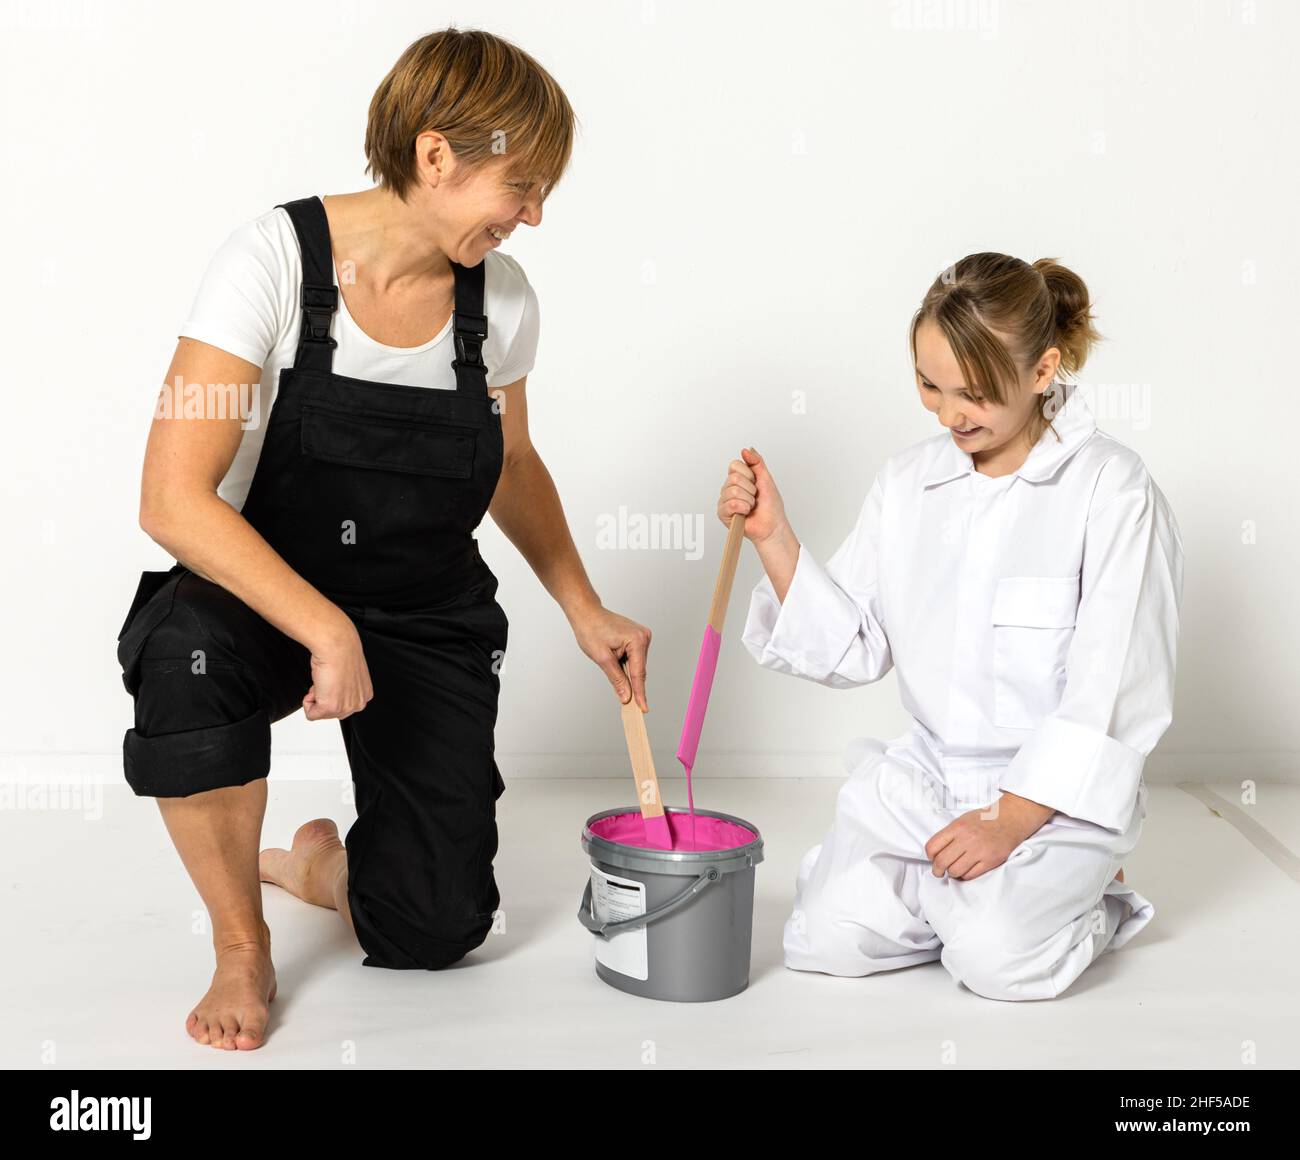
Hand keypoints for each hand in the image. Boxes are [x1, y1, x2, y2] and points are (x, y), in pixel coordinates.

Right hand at [302, 620, 373, 720]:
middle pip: (332, 713)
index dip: (332, 693)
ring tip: (323, 680)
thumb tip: (334, 691)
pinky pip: (311, 715)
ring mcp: (345, 707)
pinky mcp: (330, 707)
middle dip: (323, 697)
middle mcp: (358, 703)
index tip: (333, 680)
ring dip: (316, 697)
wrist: (337, 645)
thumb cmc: (341, 652)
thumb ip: (345, 688)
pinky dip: (307, 702)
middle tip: (326, 680)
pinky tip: (316, 686)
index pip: (343, 706)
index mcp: (365, 695)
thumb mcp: (349, 674)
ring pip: (321, 714)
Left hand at [570, 605, 651, 710]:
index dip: (640, 693)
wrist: (586, 613)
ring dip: (624, 669)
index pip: (639, 673)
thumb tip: (627, 697)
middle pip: (639, 669)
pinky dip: (624, 663)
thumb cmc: (591, 629)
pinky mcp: (637, 637)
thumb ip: (617, 679)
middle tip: (623, 697)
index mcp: (637, 640)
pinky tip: (613, 656)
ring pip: (636, 664)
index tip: (643, 708)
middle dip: (630, 681)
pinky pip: (633, 657)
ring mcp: (641, 636)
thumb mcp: (602, 658)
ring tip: (607, 657)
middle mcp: (643, 636)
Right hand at [718, 447, 789, 544]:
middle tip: (754, 497)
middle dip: (750, 489)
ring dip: (748, 500)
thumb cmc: (771, 506)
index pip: (734, 465)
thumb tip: (746, 450)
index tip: (756, 484)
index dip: (748, 474)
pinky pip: (731, 505)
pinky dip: (743, 509)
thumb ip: (757, 462)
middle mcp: (729, 488)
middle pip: (733, 478)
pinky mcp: (723, 514)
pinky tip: (745, 513)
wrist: (772, 525)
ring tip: (751, 506)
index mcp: (738, 478)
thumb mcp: (766, 479)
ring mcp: (724, 501)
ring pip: (733, 491)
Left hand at [924, 793, 1054, 879]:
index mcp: (957, 827)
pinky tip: (967, 870)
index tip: (932, 859)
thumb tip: (935, 852)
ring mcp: (979, 851)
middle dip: (937, 870)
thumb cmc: (985, 820)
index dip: (930, 856)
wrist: (1010, 819)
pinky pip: (970, 875)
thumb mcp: (962, 820)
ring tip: (955, 869)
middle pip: (942, 862)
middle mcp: (967, 839)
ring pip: (955, 871)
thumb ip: (949, 835)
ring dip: (953, 873)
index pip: (933, 846)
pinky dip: (965, 875)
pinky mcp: (990, 861)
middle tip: (939, 871)